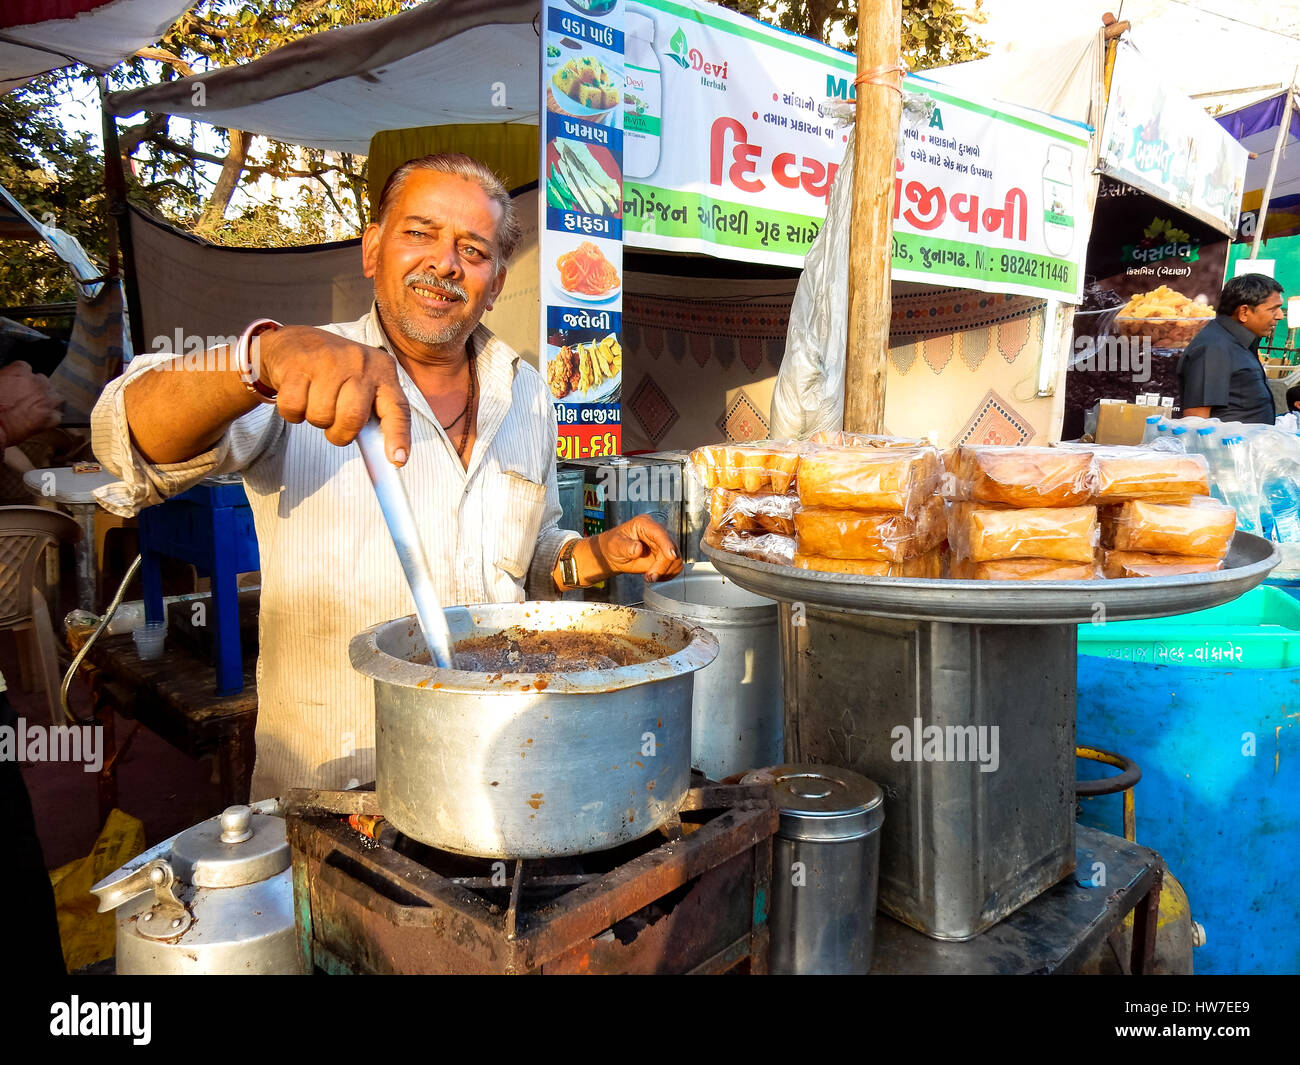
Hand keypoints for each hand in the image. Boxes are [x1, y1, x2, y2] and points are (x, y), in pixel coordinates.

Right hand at [0, 362, 61, 447]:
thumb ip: (7, 378)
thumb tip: (10, 382)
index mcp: (20, 372)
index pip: (26, 368)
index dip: (22, 378)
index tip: (19, 384)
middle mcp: (37, 384)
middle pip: (44, 382)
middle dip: (37, 389)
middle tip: (28, 398)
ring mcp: (46, 400)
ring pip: (56, 397)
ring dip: (48, 401)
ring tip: (38, 408)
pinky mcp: (50, 417)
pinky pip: (57, 416)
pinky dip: (51, 418)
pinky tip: (42, 420)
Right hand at [257, 326, 411, 463]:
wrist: (295, 342)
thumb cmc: (334, 372)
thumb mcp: (362, 383)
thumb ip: (372, 412)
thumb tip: (382, 455)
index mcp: (382, 370)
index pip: (397, 408)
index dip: (398, 436)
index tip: (397, 461)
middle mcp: (359, 362)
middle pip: (352, 418)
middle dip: (340, 434)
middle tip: (334, 427)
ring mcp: (328, 361)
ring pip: (321, 416)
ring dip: (315, 420)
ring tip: (315, 401)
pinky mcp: (298, 365)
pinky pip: (294, 408)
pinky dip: (293, 412)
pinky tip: (299, 395)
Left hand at [593, 514, 681, 583]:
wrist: (614, 555)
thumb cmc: (614, 545)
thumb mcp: (615, 545)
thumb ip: (626, 546)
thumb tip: (638, 548)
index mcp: (644, 524)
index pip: (660, 532)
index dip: (667, 544)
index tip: (671, 556)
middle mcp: (657, 533)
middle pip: (671, 548)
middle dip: (662, 566)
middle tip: (650, 577)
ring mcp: (662, 545)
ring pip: (675, 559)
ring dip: (665, 572)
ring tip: (649, 577)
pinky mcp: (665, 557)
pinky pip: (675, 567)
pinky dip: (667, 575)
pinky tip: (655, 576)